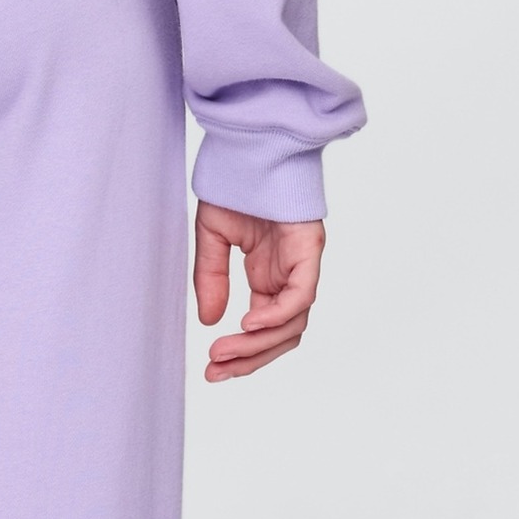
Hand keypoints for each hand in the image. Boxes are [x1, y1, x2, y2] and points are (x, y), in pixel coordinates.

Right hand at [193, 201, 324, 380]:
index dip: (241, 354)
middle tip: (216, 373)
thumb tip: (209, 321)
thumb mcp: (213, 240)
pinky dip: (276, 315)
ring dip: (257, 344)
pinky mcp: (309, 249)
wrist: (250, 145)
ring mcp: (301, 264)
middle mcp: (288, 276)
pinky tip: (248, 324)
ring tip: (223, 352)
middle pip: (281, 336)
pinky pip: (300, 294)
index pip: (263, 329)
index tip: (212, 370)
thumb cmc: (237, 184)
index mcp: (268, 277)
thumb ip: (211, 280)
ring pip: (292, 323)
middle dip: (249, 360)